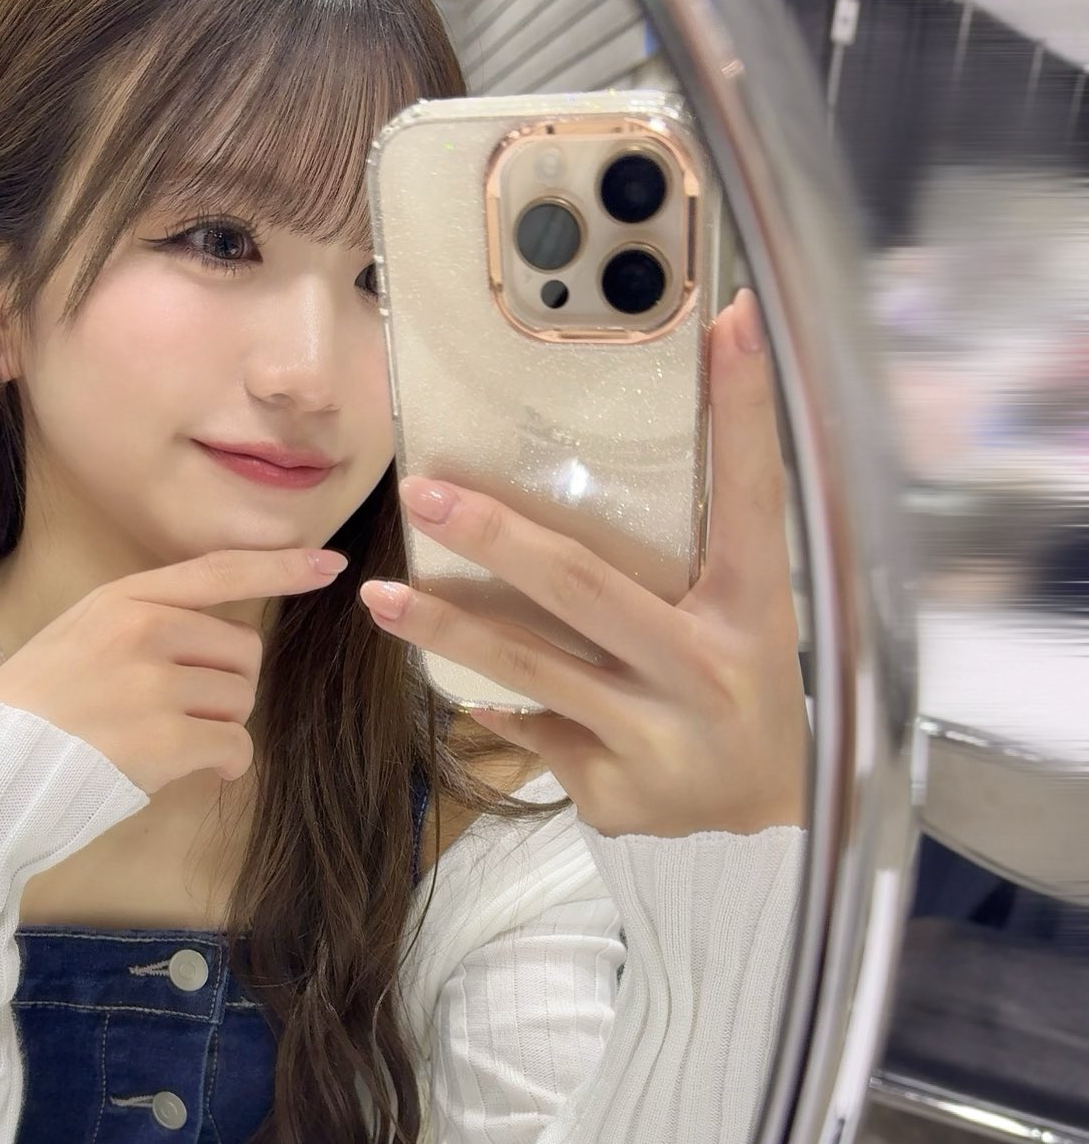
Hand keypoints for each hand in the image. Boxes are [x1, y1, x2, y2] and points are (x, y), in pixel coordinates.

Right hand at [0, 544, 347, 794]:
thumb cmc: (36, 707)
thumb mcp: (80, 634)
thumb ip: (144, 622)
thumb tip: (216, 642)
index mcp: (123, 599)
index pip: (219, 572)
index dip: (279, 568)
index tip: (328, 564)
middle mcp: (143, 631)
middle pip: (244, 651)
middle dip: (229, 686)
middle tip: (186, 713)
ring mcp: (154, 686)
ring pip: (242, 700)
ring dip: (221, 727)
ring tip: (170, 742)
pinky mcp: (165, 742)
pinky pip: (236, 747)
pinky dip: (226, 764)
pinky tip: (194, 770)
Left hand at [358, 287, 809, 838]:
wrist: (764, 824)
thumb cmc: (747, 691)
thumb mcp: (746, 618)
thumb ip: (696, 553)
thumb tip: (624, 457)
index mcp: (754, 610)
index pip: (752, 493)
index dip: (744, 408)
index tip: (730, 319)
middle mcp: (705, 669)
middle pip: (583, 585)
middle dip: (494, 535)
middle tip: (423, 490)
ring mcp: (654, 735)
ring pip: (527, 664)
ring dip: (444, 626)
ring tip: (379, 593)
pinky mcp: (611, 786)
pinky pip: (531, 724)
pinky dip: (496, 701)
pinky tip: (462, 686)